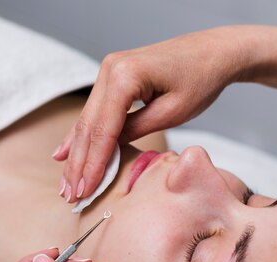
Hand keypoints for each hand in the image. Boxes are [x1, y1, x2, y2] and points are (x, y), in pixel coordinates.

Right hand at [55, 26, 245, 201]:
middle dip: (78, 165)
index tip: (85, 191)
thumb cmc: (201, 79)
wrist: (214, 51)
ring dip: (75, 155)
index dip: (93, 164)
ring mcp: (108, 71)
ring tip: (66, 184)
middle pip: (89, 127)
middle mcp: (110, 69)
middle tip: (70, 195)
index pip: (103, 130)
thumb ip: (135, 130)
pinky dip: (81, 136)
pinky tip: (62, 154)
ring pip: (87, 121)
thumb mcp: (172, 112)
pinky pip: (93, 112)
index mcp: (126, 75)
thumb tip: (107, 152)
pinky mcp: (111, 77)